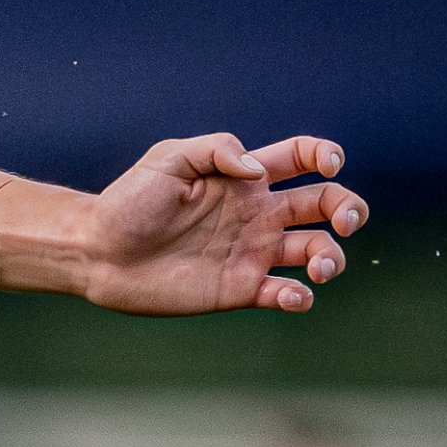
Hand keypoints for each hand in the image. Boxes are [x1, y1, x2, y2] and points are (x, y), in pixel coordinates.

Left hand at [81, 135, 361, 316]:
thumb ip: (218, 149)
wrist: (97, 251)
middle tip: (344, 221)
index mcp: (245, 179)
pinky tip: (289, 294)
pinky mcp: (239, 289)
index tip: (328, 163)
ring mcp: (251, 252)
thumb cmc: (129, 201)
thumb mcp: (169, 158)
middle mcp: (257, 214)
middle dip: (349, 208)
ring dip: (333, 257)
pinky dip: (300, 296)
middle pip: (326, 203)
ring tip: (321, 267)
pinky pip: (285, 293)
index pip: (303, 158)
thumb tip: (258, 171)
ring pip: (317, 251)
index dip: (326, 155)